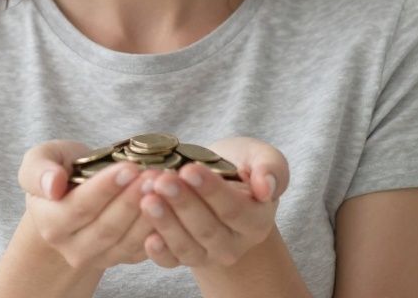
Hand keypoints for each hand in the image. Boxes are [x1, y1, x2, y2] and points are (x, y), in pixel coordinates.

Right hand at [17, 140, 155, 271]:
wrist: (75, 196)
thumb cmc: (61, 172)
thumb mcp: (40, 160)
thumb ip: (39, 170)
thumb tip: (53, 185)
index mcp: (50, 222)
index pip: (78, 208)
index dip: (105, 189)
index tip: (129, 167)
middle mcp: (72, 247)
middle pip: (106, 228)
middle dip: (132, 200)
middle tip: (155, 175)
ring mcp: (99, 257)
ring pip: (127, 241)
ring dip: (150, 214)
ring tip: (165, 185)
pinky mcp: (123, 258)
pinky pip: (143, 249)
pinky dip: (160, 228)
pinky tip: (172, 204)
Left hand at [137, 136, 290, 268]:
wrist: (217, 182)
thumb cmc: (240, 166)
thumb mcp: (261, 157)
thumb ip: (271, 168)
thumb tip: (266, 187)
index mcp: (257, 221)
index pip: (235, 210)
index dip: (212, 191)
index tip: (190, 170)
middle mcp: (234, 244)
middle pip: (208, 229)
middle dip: (183, 204)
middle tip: (161, 181)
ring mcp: (208, 255)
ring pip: (188, 247)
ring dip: (165, 224)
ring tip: (147, 199)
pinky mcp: (183, 258)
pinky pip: (171, 261)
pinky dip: (158, 252)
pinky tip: (147, 236)